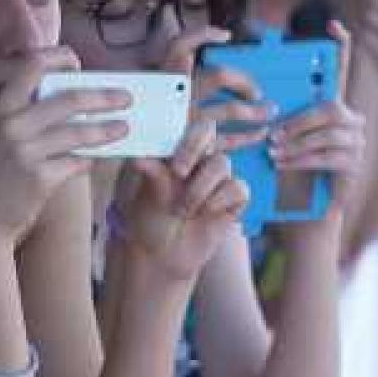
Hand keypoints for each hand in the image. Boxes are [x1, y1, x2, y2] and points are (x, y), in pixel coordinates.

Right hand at [0, 47, 130, 249]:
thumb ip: (23, 115)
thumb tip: (69, 96)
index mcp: (0, 109)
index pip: (31, 67)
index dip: (58, 59)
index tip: (77, 62)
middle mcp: (11, 125)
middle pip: (69, 99)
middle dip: (103, 97)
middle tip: (126, 98)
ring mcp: (25, 152)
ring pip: (79, 132)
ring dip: (107, 129)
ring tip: (124, 128)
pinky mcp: (40, 178)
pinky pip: (76, 161)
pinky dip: (89, 159)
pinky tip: (95, 158)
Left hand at [112, 117, 249, 282]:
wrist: (161, 253)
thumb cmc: (148, 218)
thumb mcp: (145, 194)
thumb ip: (151, 172)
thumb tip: (139, 156)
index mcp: (172, 148)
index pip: (182, 122)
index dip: (181, 131)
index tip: (169, 152)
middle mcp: (196, 156)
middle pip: (208, 130)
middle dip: (193, 147)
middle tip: (177, 171)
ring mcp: (216, 175)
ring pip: (222, 163)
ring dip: (200, 188)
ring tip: (182, 209)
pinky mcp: (233, 197)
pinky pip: (238, 188)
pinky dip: (219, 200)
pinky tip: (205, 213)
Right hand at [159, 25, 273, 150]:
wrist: (136, 160)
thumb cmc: (151, 121)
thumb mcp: (155, 92)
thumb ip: (175, 73)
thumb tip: (217, 46)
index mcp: (164, 79)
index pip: (179, 47)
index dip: (202, 35)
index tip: (225, 35)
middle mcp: (176, 98)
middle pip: (219, 76)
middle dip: (244, 81)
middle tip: (257, 91)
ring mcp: (185, 121)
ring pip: (230, 110)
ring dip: (256, 110)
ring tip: (270, 111)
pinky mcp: (193, 144)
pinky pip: (228, 140)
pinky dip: (248, 136)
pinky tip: (260, 133)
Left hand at [268, 21, 365, 232]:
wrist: (304, 206)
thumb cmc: (288, 165)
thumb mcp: (281, 136)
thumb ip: (279, 117)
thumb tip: (260, 102)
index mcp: (332, 106)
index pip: (341, 71)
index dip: (341, 46)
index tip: (334, 24)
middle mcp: (351, 120)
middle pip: (330, 108)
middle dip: (298, 121)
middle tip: (272, 135)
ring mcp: (357, 142)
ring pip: (328, 133)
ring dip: (297, 143)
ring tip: (274, 153)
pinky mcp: (355, 164)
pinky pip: (329, 156)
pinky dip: (302, 159)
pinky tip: (284, 164)